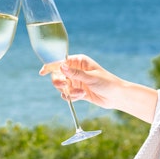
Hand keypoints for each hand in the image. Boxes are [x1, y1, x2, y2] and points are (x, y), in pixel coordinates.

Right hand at [40, 55, 157, 122]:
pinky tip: (81, 96)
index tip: (42, 72)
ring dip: (68, 91)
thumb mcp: (90, 77)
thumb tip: (61, 66)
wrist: (116, 97)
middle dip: (59, 82)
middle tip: (65, 85)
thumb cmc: (107, 82)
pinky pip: (67, 94)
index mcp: (79, 62)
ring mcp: (76, 81)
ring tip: (79, 93)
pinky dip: (72, 96)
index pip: (60, 62)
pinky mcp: (78, 91)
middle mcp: (76, 70)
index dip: (50, 66)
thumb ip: (75, 73)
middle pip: (58, 75)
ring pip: (61, 86)